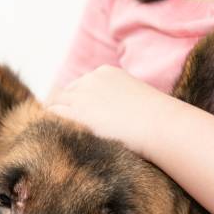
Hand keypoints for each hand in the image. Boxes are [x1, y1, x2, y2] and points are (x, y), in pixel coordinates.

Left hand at [47, 65, 178, 158]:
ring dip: (56, 120)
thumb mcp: (135, 100)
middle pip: (63, 95)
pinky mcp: (76, 113)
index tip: (77, 119)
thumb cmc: (156, 121)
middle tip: (62, 131)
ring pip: (54, 105)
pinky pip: (53, 116)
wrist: (161, 127)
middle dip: (63, 111)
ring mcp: (81, 96)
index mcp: (104, 73)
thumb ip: (116, 103)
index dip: (75, 104)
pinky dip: (52, 126)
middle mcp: (89, 80)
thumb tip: (113, 119)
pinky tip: (56, 140)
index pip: (78, 87)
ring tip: (56, 138)